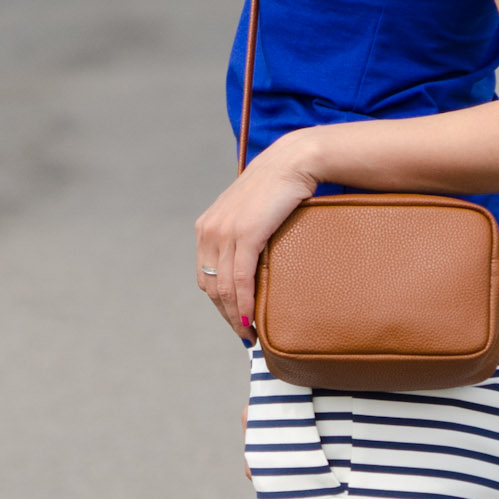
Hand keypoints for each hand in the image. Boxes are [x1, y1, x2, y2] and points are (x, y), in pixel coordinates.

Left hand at [195, 133, 320, 337]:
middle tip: (244, 335)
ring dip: (235, 316)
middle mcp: (209, 230)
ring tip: (250, 334)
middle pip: (211, 287)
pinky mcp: (245, 235)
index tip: (234, 320)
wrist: (293, 162)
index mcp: (207, 227)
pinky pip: (240, 280)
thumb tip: (252, 261)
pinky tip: (251, 319)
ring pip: (224, 288)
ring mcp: (225, 233)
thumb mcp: (251, 213)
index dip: (219, 304)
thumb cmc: (278, 188)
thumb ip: (243, 235)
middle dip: (226, 316)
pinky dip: (244, 304)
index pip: (206, 277)